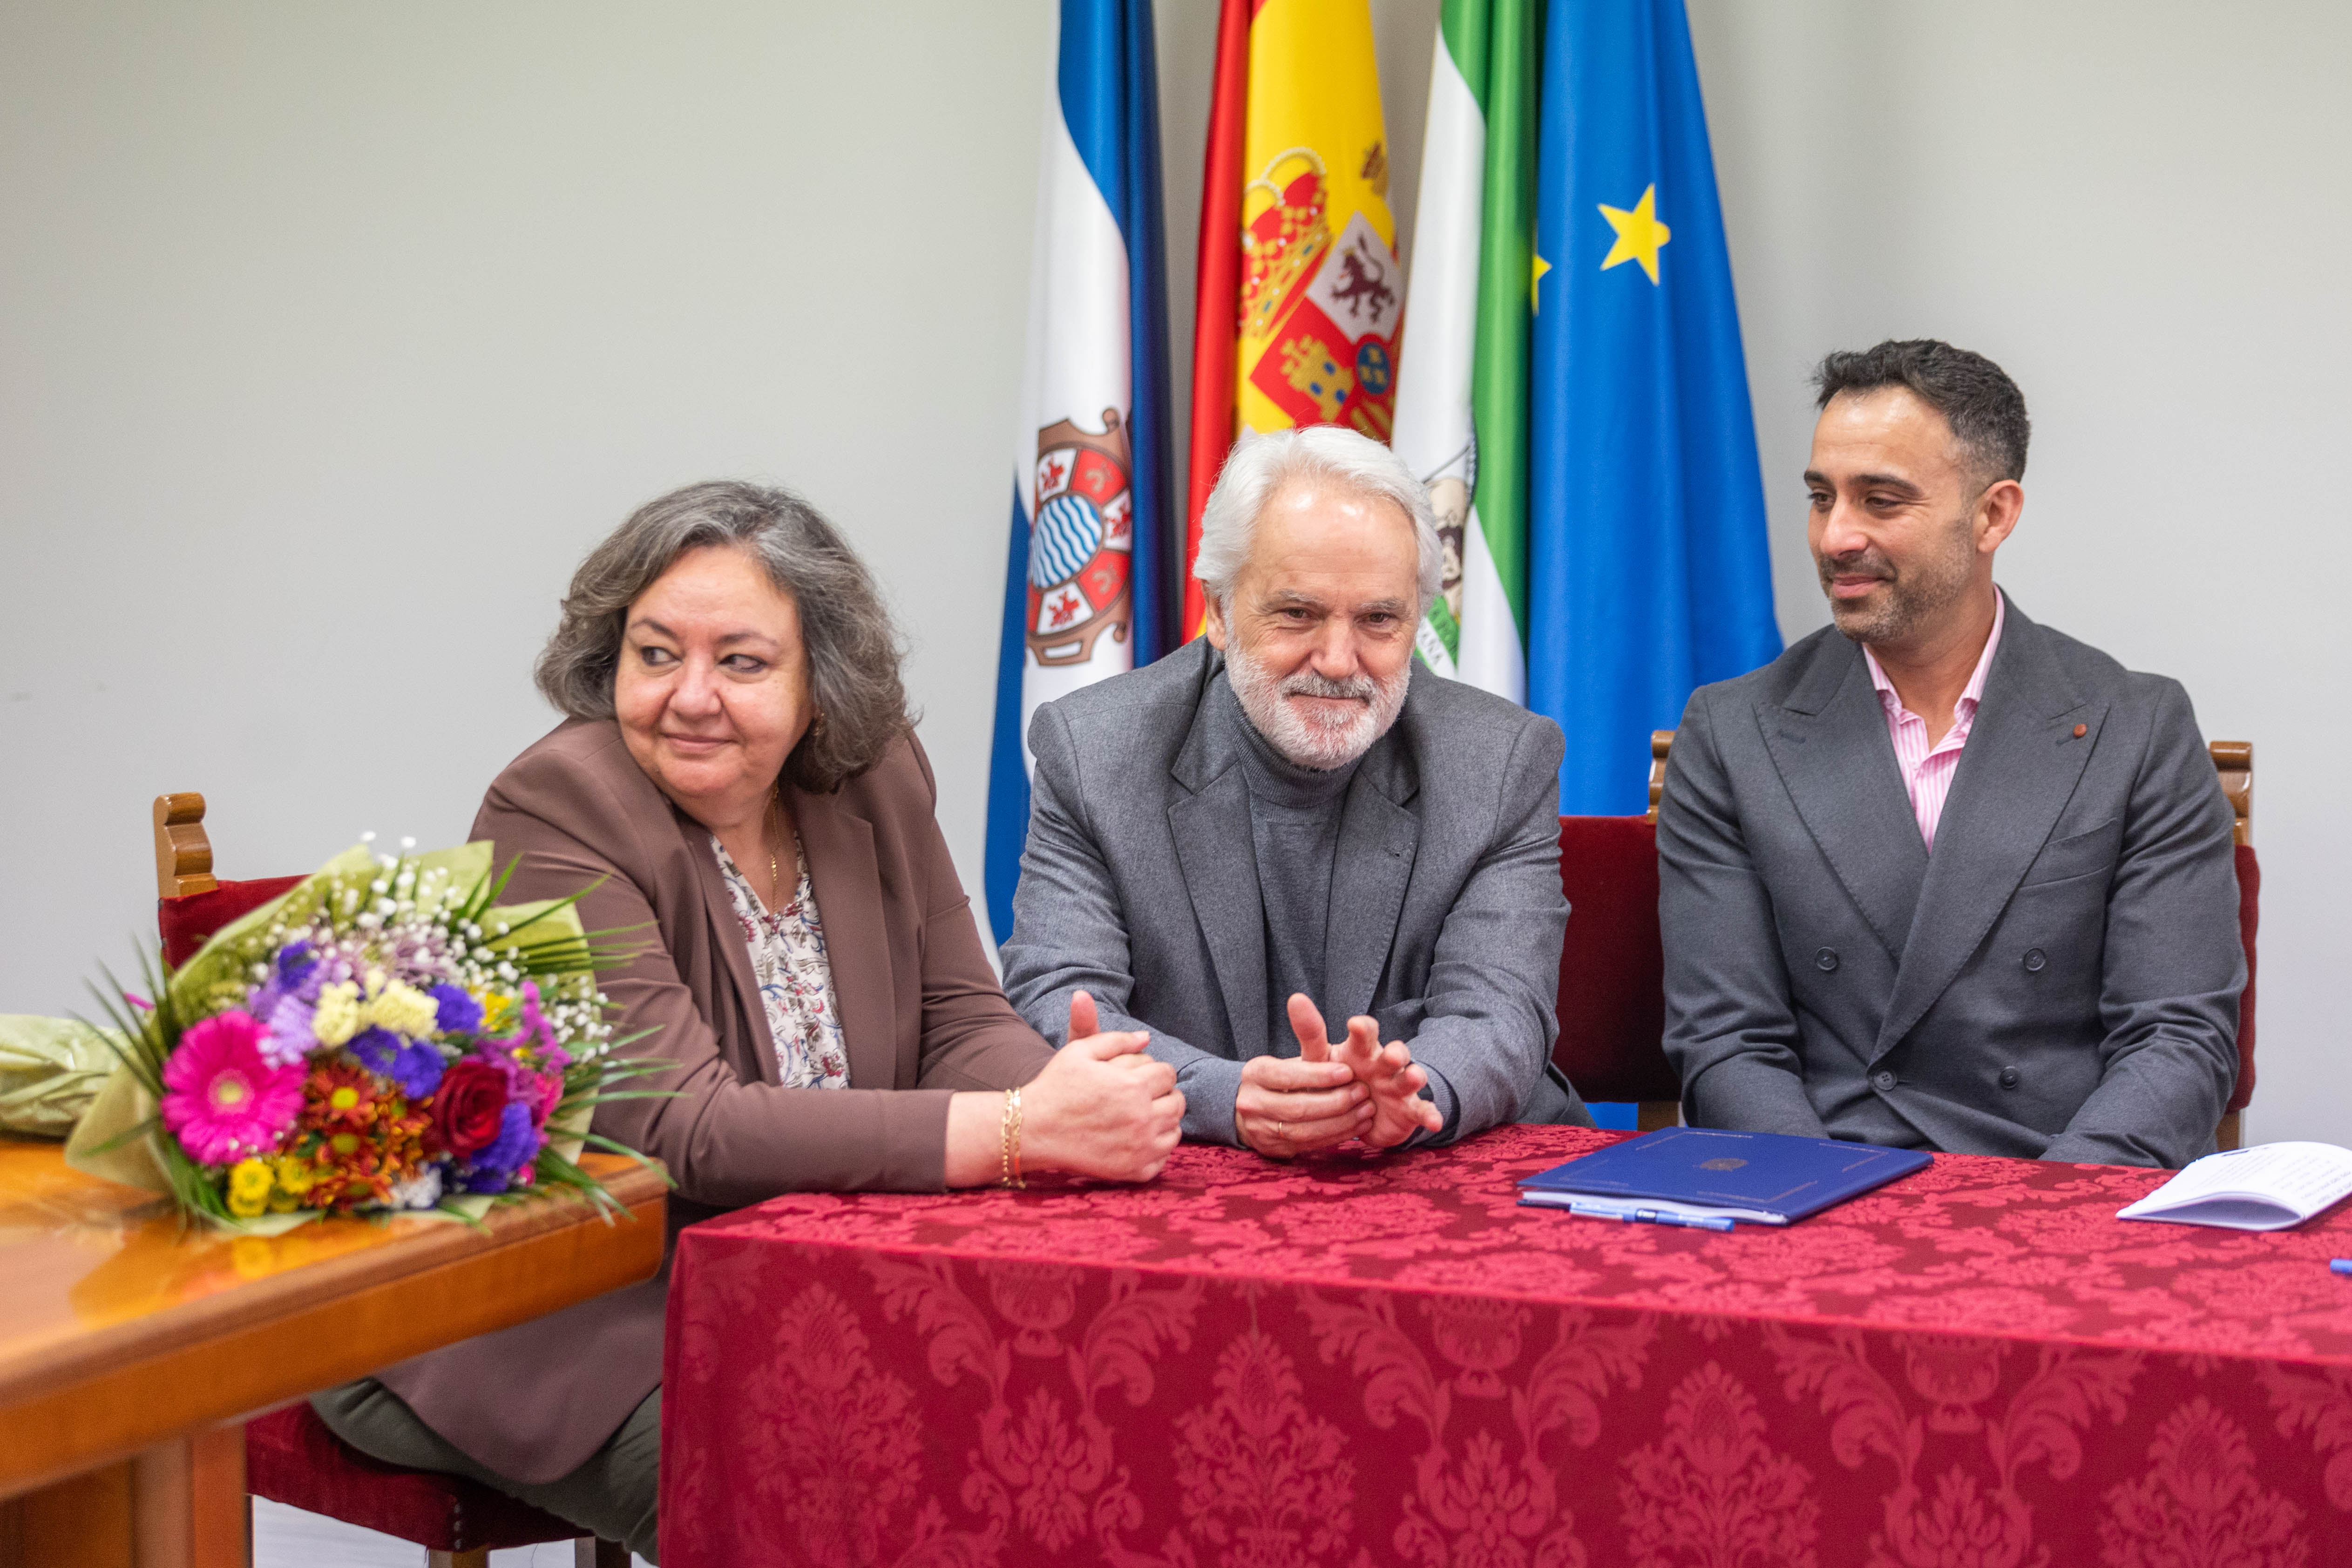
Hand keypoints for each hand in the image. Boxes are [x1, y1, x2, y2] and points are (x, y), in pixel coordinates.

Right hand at [1019, 991, 1183, 1181]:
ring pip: (1174, 1130)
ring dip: (1164, 1119)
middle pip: (1177, 1102)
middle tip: (1145, 1094)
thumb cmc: (1055, 1087)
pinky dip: (1157, 1147)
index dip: (1156, 1071)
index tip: (1142, 1075)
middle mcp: (1142, 1118)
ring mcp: (1139, 1148)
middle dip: (1164, 1094)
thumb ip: (1117, 1040)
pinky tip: (1140, 1138)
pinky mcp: (1133, 1170)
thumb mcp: (1080, 1051)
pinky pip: (1163, 1157)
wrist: (1033, 1129)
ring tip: (1144, 1114)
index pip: (1168, 1074)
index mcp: (1132, 1087)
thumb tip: (1146, 1037)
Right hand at [1236, 1049, 1370, 1158]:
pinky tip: (1357, 1126)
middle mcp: (1252, 1102)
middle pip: (1297, 1107)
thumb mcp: (1293, 1059)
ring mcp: (1261, 1129)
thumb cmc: (1285, 1078)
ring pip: (1305, 1131)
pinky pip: (1310, 1145)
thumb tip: (1317, 1008)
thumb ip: (1310, 1038)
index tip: (1347, 1071)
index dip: (1318, 1076)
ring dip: (1341, 1122)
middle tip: (1362, 1092)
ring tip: (1366, 1110)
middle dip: (1335, 1101)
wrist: (1257, 1109)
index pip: (1287, 1075)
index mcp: (1255, 1073)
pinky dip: (1336, 1135)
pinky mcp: (1275, 1149)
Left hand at [1289, 994, 1441, 1150]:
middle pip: (1395, 1052)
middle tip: (1393, 1054)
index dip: (1363, 1028)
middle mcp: (1384, 1064)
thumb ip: (1311, 1032)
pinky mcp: (1409, 1109)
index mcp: (1362, 1050)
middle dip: (1397, 1052)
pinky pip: (1422, 1110)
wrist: (1359, 1111)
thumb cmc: (1339, 1078)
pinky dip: (1430, 1115)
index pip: (1366, 1033)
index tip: (1356, 1024)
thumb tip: (1295, 998)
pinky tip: (1435, 1121)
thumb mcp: (1321, 1059)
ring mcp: (1399, 1086)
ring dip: (1414, 1076)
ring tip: (1414, 1077)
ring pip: (1410, 1077)